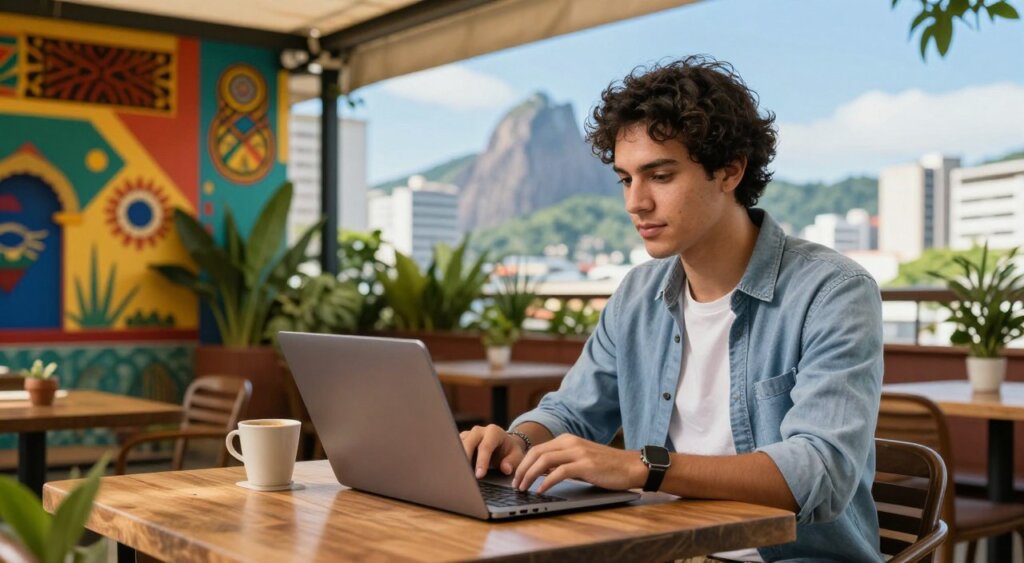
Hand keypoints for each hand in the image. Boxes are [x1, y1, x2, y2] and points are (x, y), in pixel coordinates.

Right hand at [460, 424, 526, 477]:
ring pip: (458, 444)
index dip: (482, 461)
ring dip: (457, 458)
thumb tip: (505, 468)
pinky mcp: (461, 439)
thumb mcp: (516, 455)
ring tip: (457, 473)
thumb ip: (512, 461)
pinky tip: (454, 470)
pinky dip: (453, 458)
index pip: (485, 446)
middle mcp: (479, 430)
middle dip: (466, 459)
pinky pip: (454, 447)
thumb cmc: (509, 451)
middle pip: (468, 442)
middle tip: (464, 475)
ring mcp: (468, 434)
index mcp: (493, 432)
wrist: (503, 443)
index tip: (479, 475)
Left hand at [512, 434, 646, 493]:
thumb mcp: (580, 460)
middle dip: (522, 470)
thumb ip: (562, 463)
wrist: (631, 466)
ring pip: (544, 461)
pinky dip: (546, 482)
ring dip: (530, 476)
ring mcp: (578, 452)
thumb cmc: (607, 466)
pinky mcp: (585, 465)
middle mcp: (570, 442)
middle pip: (536, 453)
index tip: (516, 477)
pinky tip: (541, 490)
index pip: (537, 449)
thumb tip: (541, 472)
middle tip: (515, 485)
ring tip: (523, 488)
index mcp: (567, 440)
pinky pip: (559, 472)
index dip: (523, 463)